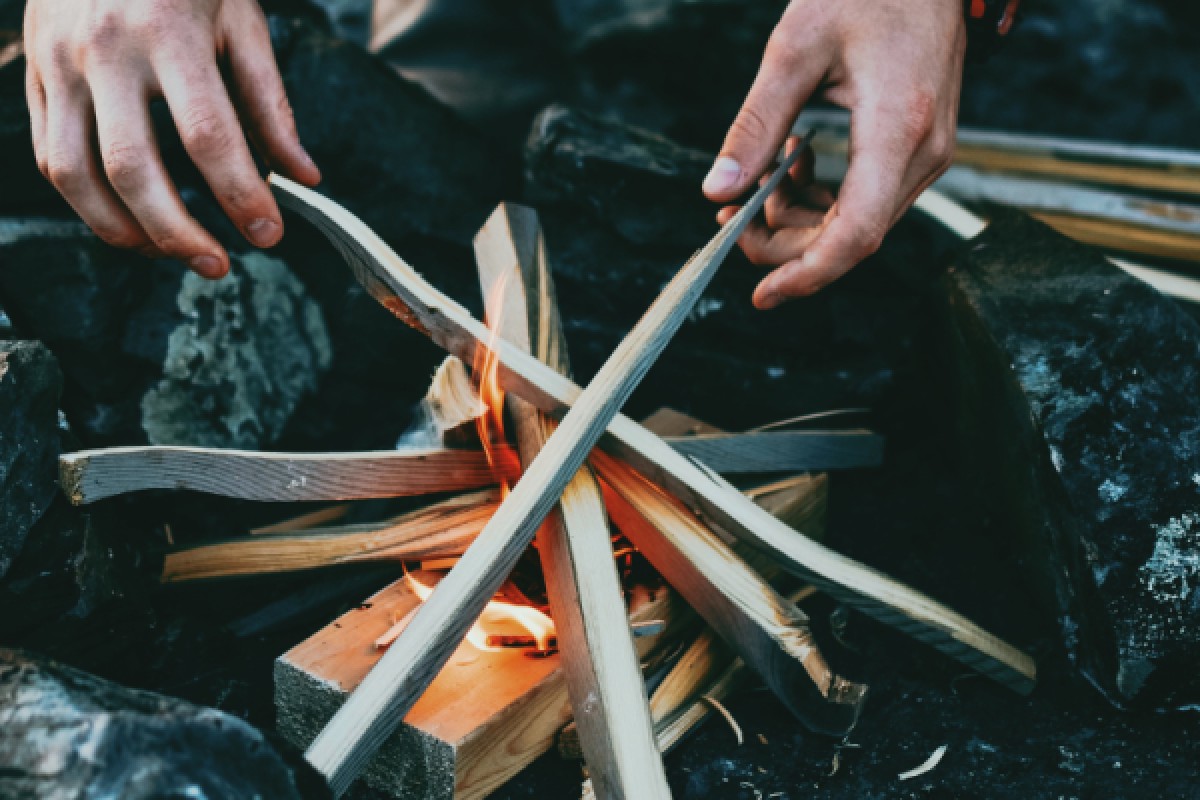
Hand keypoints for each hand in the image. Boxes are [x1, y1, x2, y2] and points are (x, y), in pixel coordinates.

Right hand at [23, 0, 320, 278]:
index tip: (268, 234)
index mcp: (169, 32)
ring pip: (77, 174)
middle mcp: (105, 51)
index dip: (241, 195)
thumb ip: (270, 102)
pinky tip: (129, 223)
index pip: (209, 135)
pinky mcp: (33, 76)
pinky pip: (50, 157)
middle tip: (219, 265)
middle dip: (180, 233)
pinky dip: (87, 204)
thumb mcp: (241, 20)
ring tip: (171, 253)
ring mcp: (58, 64)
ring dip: (124, 231)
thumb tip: (303, 177)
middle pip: (135, 168)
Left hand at [703, 0, 965, 307]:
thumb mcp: (794, 49)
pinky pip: (870, 200)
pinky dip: (825, 199)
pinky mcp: (921, 148)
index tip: (762, 294)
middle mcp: (925, 152)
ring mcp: (929, 153)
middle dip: (786, 242)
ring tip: (761, 180)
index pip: (856, 234)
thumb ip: (756, 126)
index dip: (807, 274)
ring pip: (858, 224)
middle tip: (733, 219)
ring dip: (802, 220)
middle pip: (851, 238)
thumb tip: (718, 190)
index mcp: (899, 127)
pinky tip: (796, 163)